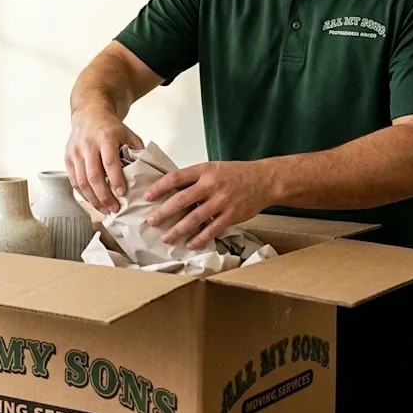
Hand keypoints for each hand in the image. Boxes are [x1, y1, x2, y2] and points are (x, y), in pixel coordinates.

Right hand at [64, 106, 144, 214]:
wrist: (89, 113)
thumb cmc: (109, 126)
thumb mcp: (127, 133)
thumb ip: (137, 150)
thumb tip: (146, 170)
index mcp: (105, 137)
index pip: (109, 162)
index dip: (115, 179)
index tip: (122, 193)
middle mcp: (88, 145)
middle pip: (93, 175)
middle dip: (104, 196)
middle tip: (114, 209)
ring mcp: (75, 152)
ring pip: (81, 181)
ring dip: (93, 199)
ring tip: (105, 210)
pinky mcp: (68, 158)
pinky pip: (74, 181)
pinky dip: (83, 194)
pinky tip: (93, 201)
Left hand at [144, 160, 276, 248]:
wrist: (265, 180)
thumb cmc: (236, 174)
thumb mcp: (213, 168)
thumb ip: (194, 178)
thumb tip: (170, 190)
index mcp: (204, 170)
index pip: (176, 177)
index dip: (159, 187)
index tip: (147, 197)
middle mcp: (211, 185)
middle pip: (181, 199)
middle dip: (163, 212)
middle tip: (150, 221)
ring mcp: (222, 201)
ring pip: (195, 218)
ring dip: (178, 229)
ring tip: (166, 237)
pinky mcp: (231, 215)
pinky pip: (212, 229)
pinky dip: (200, 238)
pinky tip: (190, 244)